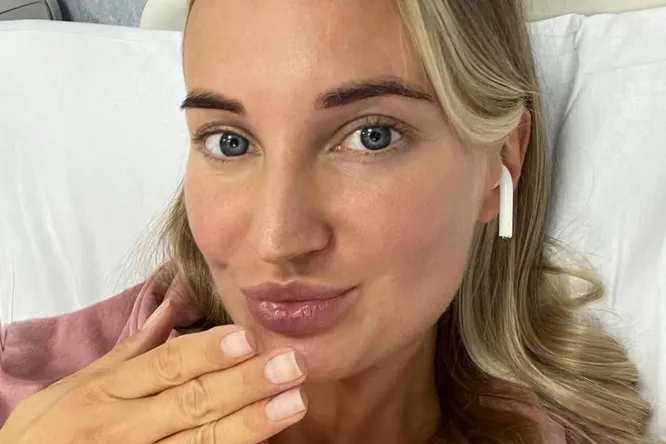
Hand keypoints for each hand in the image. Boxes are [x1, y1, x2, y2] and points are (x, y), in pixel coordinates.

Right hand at [0, 300, 307, 442]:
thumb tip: (172, 305)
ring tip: (291, 403)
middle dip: (245, 384)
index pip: (166, 367)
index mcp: (107, 392)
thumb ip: (132, 350)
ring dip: (250, 423)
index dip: (208, 353)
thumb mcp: (80, 384)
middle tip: (291, 366)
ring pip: (200, 442)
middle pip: (192, 402)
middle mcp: (123, 427)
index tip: (248, 338)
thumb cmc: (52, 430)